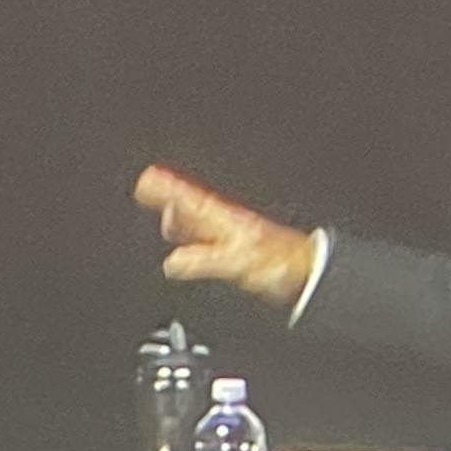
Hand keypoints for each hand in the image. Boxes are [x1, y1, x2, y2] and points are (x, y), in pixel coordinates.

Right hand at [135, 165, 316, 307]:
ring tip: (165, 213)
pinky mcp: (238, 246)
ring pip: (200, 219)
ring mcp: (231, 233)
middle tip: (149, 189)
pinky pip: (210, 235)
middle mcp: (225, 221)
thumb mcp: (234, 261)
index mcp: (221, 218)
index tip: (147, 180)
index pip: (187, 198)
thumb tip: (173, 262)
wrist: (304, 269)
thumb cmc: (276, 260)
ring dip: (181, 215)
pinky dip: (196, 234)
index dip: (166, 188)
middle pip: (190, 205)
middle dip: (169, 198)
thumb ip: (202, 261)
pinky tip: (192, 242)